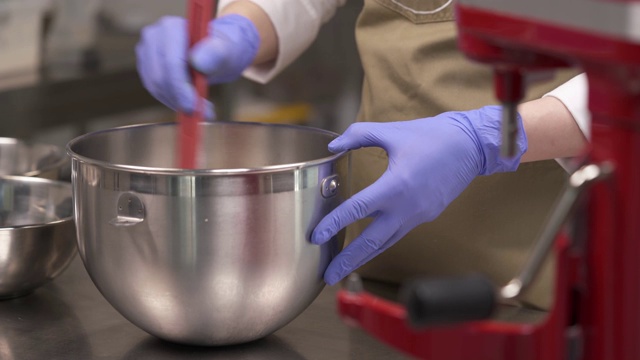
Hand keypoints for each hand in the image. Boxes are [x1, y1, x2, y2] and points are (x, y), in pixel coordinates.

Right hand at [136, 15, 259, 119]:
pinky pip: (155, 89)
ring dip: (177, 102)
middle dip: (181, 98)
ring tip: (201, 108)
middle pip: (160, 76)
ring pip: (155, 85)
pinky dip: (172, 101)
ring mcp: (146, 51)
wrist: (214, 53)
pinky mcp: (146, 66)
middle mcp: (153, 36)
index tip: (195, 106)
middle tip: (203, 112)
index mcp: (172, 27)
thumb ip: (215, 53)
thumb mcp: (226, 51)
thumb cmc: (221, 50)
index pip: (171, 62)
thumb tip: (197, 61)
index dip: (181, 87)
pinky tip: (189, 103)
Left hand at [311, 106, 527, 284]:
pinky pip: (398, 233)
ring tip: (343, 271)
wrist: (473, 145)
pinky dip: (381, 243)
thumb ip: (358, 135)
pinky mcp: (426, 215)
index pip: (357, 209)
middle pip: (372, 241)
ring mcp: (418, 215)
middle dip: (348, 260)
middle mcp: (407, 207)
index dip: (334, 223)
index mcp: (395, 186)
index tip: (316, 237)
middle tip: (328, 276)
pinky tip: (368, 247)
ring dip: (364, 257)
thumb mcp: (392, 131)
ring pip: (386, 242)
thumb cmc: (432, 135)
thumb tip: (333, 144)